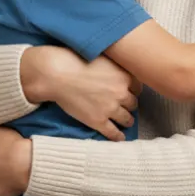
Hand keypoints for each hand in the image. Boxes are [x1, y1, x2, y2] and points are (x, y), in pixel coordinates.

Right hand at [21, 46, 139, 140]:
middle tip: (125, 106)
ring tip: (126, 122)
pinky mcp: (98, 121)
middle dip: (129, 105)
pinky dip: (118, 136)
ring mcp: (110, 108)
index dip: (132, 90)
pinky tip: (119, 138)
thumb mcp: (102, 57)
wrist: (57, 74)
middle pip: (133, 103)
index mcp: (124, 76)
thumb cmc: (75, 60)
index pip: (137, 87)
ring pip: (126, 119)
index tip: (129, 92)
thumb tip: (118, 70)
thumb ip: (114, 66)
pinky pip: (113, 132)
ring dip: (127, 120)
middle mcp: (121, 93)